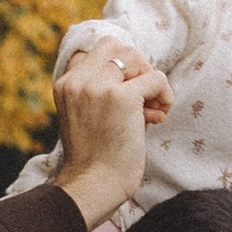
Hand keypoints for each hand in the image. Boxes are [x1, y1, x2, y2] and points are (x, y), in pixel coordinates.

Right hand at [51, 48, 153, 226]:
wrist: (93, 185)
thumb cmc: (94, 159)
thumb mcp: (85, 116)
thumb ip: (100, 92)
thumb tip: (141, 73)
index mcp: (66, 83)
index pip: (98, 50)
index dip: (120, 65)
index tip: (128, 91)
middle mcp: (78, 80)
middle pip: (118, 46)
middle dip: (137, 67)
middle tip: (144, 96)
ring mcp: (99, 87)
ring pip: (138, 59)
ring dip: (152, 81)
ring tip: (152, 110)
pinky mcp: (122, 98)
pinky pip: (156, 78)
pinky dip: (165, 95)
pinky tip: (159, 116)